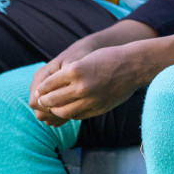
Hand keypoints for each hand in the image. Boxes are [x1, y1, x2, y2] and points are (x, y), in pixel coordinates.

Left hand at [33, 43, 147, 123]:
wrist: (133, 65)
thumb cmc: (108, 58)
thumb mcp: (83, 61)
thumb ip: (66, 75)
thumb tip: (48, 91)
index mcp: (75, 70)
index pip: (48, 85)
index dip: (41, 90)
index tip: (39, 91)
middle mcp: (81, 86)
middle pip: (52, 101)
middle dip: (44, 102)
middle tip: (42, 101)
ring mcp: (90, 99)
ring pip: (63, 112)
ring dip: (55, 111)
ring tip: (54, 107)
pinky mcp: (98, 108)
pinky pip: (77, 115)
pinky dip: (70, 113)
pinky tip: (69, 108)